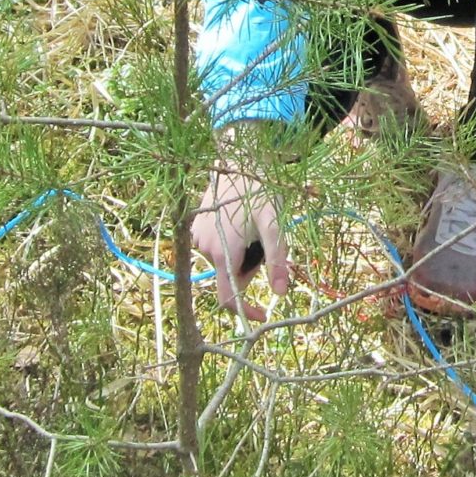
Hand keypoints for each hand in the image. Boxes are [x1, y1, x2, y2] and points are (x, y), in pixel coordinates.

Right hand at [197, 156, 288, 319]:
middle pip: (230, 278)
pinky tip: (237, 222)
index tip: (264, 314)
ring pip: (224, 264)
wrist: (238, 162)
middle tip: (264, 243)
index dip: (246, 311)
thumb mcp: (274, 226)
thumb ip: (277, 260)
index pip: (228, 298)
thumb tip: (281, 294)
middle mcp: (204, 250)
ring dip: (240, 256)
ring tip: (249, 227)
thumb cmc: (259, 193)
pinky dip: (229, 245)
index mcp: (223, 254)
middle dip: (250, 269)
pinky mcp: (194, 230)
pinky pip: (215, 249)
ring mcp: (196, 239)